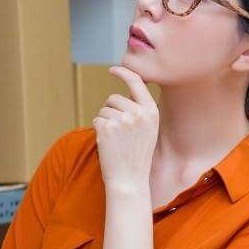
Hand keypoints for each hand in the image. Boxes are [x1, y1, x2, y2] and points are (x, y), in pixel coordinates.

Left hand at [93, 65, 159, 190]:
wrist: (130, 178)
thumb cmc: (137, 155)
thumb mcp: (148, 129)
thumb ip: (139, 110)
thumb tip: (124, 94)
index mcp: (152, 111)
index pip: (137, 82)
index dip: (123, 73)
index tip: (113, 70)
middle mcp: (139, 113)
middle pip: (113, 98)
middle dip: (110, 110)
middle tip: (118, 131)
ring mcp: (123, 120)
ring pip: (103, 109)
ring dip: (104, 122)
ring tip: (115, 140)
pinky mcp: (107, 127)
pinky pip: (96, 120)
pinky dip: (98, 130)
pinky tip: (108, 143)